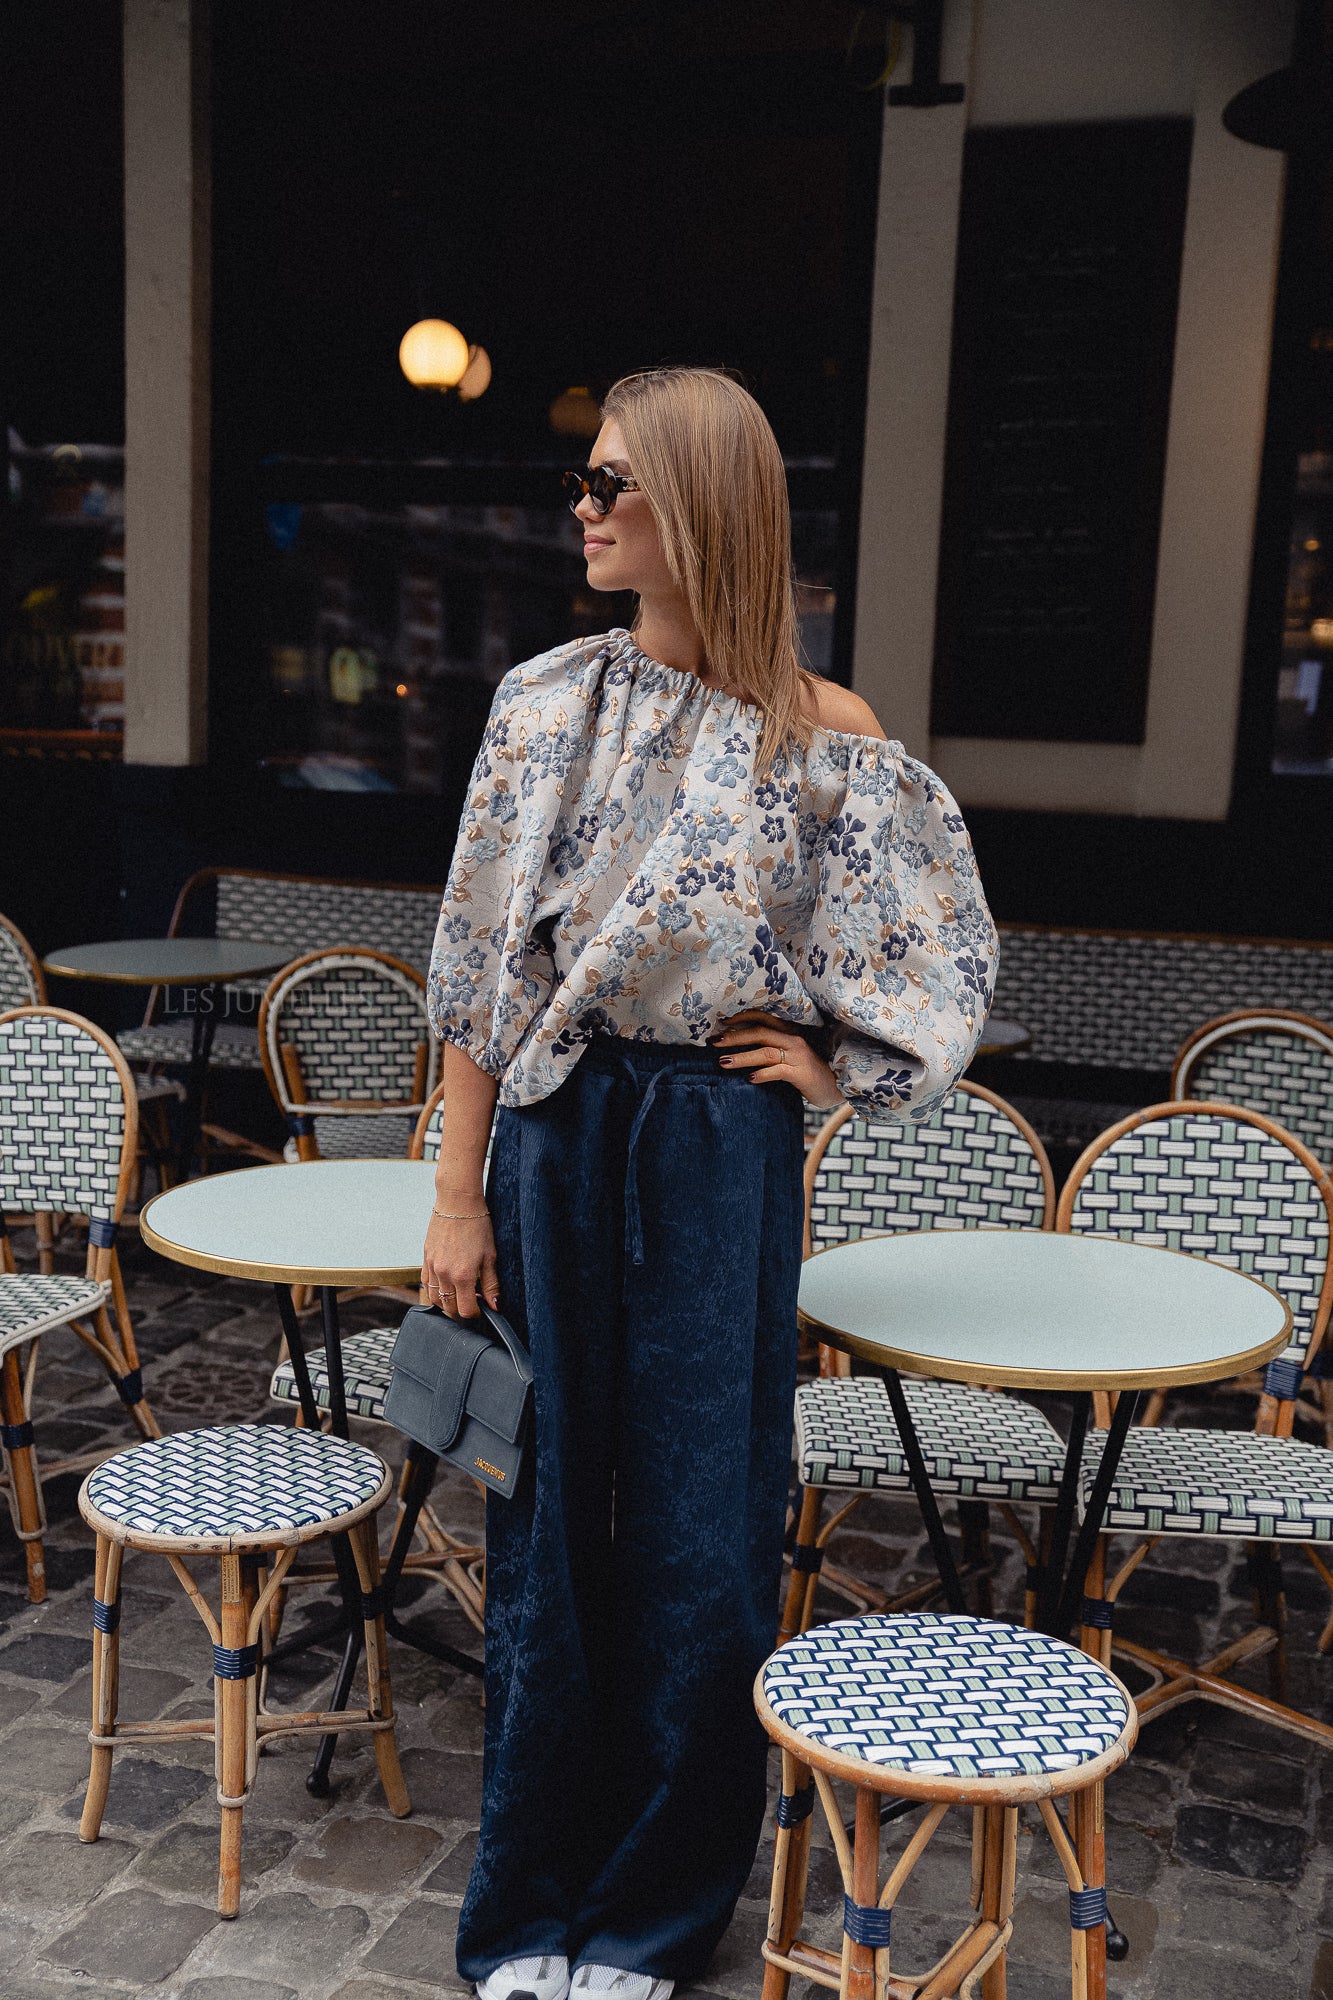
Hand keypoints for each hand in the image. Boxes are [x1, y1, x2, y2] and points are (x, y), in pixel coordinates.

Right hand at [421, 1202, 498, 1320]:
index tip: (482, 1307)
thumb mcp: (490, 1255)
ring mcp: (432, 1266)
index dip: (475, 1313)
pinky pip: (426, 1283)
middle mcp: (444, 1274)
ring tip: (460, 1291)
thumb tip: (495, 1306)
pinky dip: (435, 1288)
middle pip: (449, 1307)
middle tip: (473, 1298)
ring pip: (434, 1298)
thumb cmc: (477, 1226)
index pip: (465, 1310)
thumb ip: (491, 1284)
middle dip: (461, 1309)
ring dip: (447, 1301)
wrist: (458, 1203)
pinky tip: (447, 1281)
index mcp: (462, 1275)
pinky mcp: (425, 1258)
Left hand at [711, 1012, 843, 1108]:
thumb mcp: (791, 1056)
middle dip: (734, 1037)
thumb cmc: (809, 1071)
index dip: (741, 1018)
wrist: (838, 1086)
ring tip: (723, 1062)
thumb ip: (771, 1050)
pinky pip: (779, 1071)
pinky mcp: (802, 1074)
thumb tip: (738, 1050)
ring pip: (765, 1052)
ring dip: (742, 1057)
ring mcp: (799, 1056)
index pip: (762, 1018)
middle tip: (713, 1042)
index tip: (721, 1022)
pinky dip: (763, 1074)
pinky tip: (750, 1079)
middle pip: (759, 1033)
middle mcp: (794, 1040)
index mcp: (790, 1032)